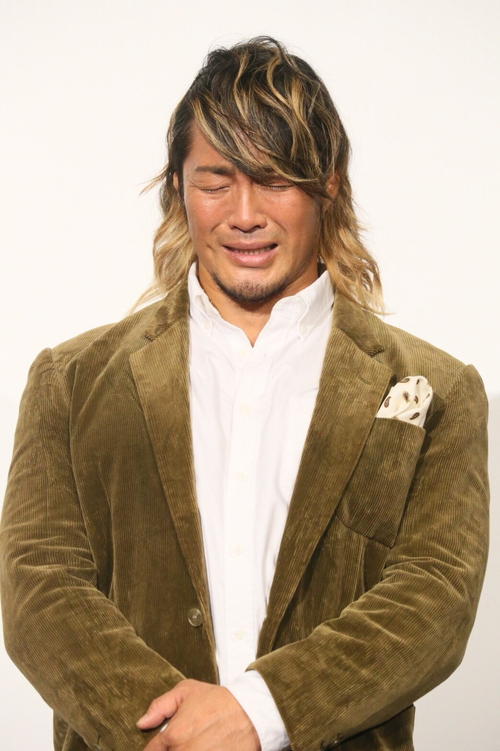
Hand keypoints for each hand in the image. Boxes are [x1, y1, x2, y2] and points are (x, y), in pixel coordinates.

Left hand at [137, 678, 261, 750]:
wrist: (250, 713)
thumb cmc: (218, 701)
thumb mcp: (186, 691)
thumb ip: (159, 706)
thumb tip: (142, 723)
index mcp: (172, 737)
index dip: (156, 747)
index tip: (163, 743)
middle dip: (172, 749)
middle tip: (184, 740)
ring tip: (196, 743)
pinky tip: (205, 747)